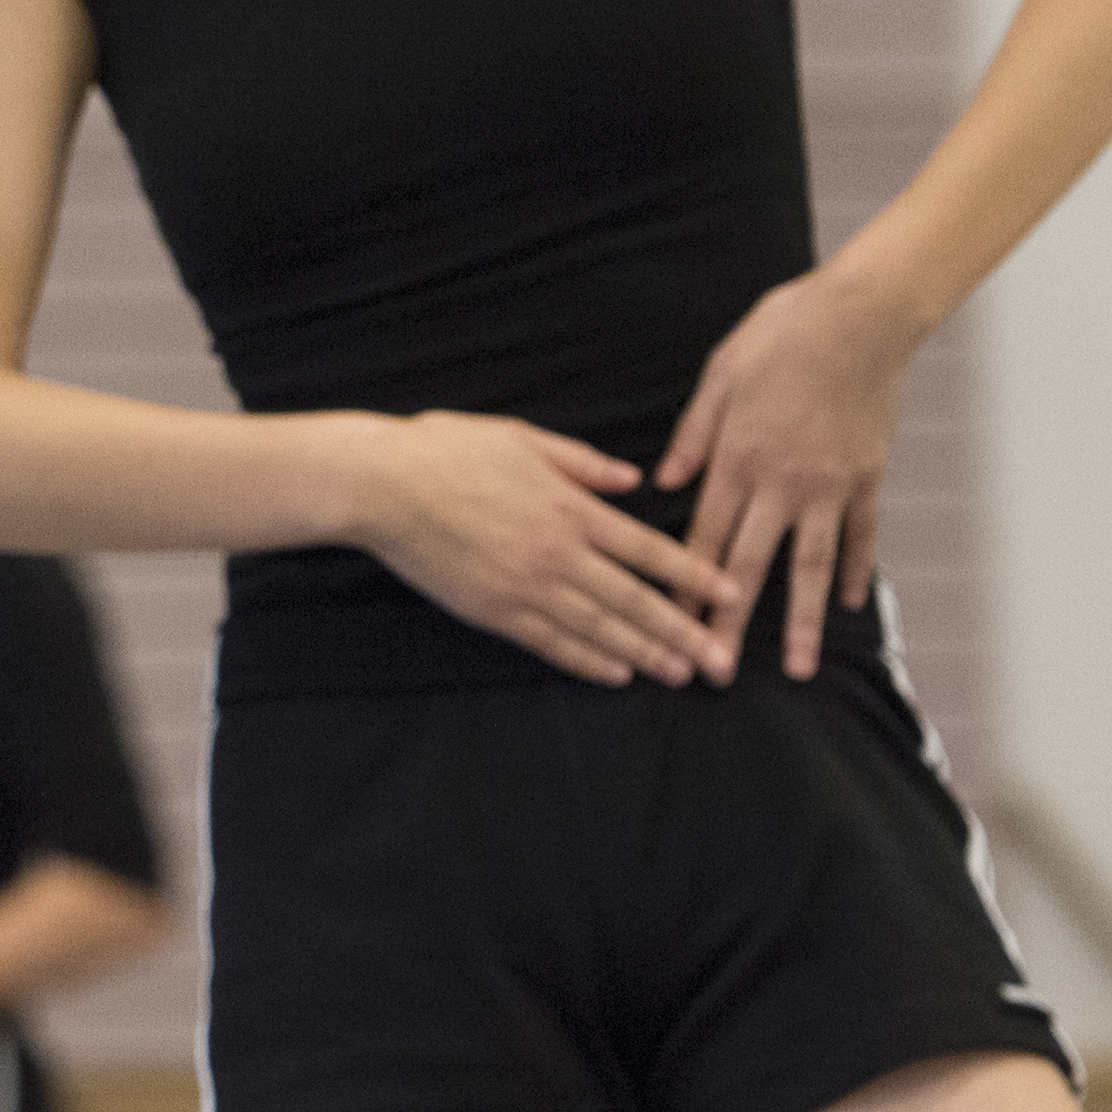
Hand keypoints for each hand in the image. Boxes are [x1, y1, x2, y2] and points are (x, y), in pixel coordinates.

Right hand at [361, 412, 734, 687]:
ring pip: (600, 628)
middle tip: (722, 660)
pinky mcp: (494, 610)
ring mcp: (525, 586)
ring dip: (645, 654)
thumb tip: (631, 480)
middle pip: (635, 600)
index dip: (692, 575)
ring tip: (681, 673)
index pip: (647, 549)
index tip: (728, 595)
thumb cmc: (448, 450)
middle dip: (684, 632)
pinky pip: (551, 643)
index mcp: (569, 507)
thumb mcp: (522, 438)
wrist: (383, 485)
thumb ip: (582, 463)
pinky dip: (588, 661)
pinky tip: (617, 674)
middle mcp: (557, 553)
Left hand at [656, 267, 919, 679]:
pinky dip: (854, 571)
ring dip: (804, 622)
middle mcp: (781, 482)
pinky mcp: (867, 478)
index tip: (670, 625)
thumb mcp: (719, 375)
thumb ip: (692, 435)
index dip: (683, 586)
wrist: (861, 317)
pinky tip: (849, 603)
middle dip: (731, 624)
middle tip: (718, 673)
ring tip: (800, 670)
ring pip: (811, 566)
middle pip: (750, 566)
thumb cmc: (782, 334)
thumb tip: (662, 483)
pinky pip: (860, 536)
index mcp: (736, 457)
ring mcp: (828, 485)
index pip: (703, 537)